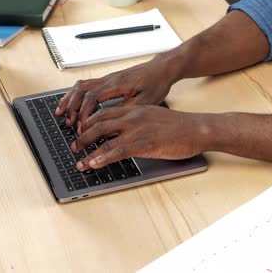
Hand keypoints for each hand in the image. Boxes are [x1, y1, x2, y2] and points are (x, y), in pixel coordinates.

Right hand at [55, 56, 179, 126]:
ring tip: (62, 113)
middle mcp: (109, 79)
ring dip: (70, 99)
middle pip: (82, 90)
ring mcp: (107, 78)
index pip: (93, 97)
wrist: (161, 69)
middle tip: (68, 123)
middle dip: (72, 107)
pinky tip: (72, 104)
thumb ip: (128, 109)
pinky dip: (76, 95)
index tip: (82, 127)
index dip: (85, 113)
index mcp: (118, 84)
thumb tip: (110, 120)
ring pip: (81, 86)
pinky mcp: (108, 80)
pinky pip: (86, 85)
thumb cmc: (156, 84)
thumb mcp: (146, 101)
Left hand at [70, 105, 207, 170]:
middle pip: (98, 123)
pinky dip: (101, 158)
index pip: (104, 112)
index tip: (80, 133)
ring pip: (103, 137)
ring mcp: (137, 129)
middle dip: (82, 136)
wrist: (197, 129)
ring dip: (87, 150)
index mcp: (135, 109)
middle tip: (74, 147)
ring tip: (79, 161)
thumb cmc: (180, 126)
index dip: (88, 123)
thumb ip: (138, 121)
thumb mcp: (154, 116)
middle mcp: (132, 116)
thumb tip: (125, 132)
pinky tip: (94, 164)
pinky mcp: (144, 143)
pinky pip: (116, 150)